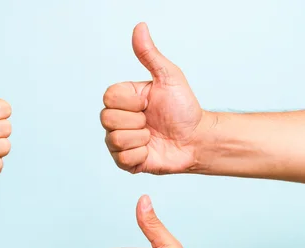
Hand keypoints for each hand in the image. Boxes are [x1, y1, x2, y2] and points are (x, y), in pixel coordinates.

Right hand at [100, 23, 214, 174]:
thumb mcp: (169, 77)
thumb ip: (150, 55)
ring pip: (115, 140)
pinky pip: (123, 159)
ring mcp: (120, 142)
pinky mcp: (126, 162)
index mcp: (123, 99)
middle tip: (151, 121)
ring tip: (152, 136)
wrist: (197, 139)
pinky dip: (141, 155)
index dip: (131, 102)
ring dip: (141, 139)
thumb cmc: (184, 109)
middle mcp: (117, 120)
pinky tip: (151, 150)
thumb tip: (140, 27)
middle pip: (107, 120)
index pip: (108, 97)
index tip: (148, 103)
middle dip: (136, 121)